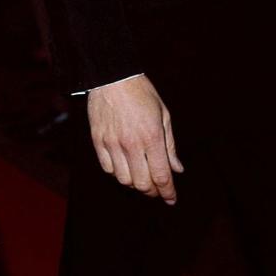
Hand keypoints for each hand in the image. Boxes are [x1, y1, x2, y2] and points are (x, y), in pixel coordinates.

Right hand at [87, 74, 183, 204]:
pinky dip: (117, 173)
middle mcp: (131, 143)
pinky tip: (124, 166)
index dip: (168, 192)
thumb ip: (170, 145)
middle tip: (157, 188)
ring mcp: (112, 143)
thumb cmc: (141, 92)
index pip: (161, 175)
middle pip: (142, 183)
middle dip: (152, 191)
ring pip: (124, 179)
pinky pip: (107, 168)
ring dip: (134, 183)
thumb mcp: (163, 115)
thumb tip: (177, 168)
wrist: (111, 76)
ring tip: (140, 175)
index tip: (171, 199)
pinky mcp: (97, 140)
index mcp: (151, 136)